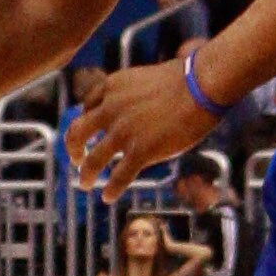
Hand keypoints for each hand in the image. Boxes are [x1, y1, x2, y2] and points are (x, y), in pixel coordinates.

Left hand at [65, 62, 215, 200]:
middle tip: (76, 159)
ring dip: (86, 174)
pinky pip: (119, 176)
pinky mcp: (141, 150)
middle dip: (73, 148)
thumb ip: (135, 94)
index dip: (85, 121)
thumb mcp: (147, 78)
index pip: (87, 105)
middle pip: (77, 131)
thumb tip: (140, 107)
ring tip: (84, 184)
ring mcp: (123, 131)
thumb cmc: (186, 78)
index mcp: (112, 87)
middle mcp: (111, 109)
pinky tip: (108, 197)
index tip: (89, 132)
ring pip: (93, 159)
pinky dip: (111, 189)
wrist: (202, 84)